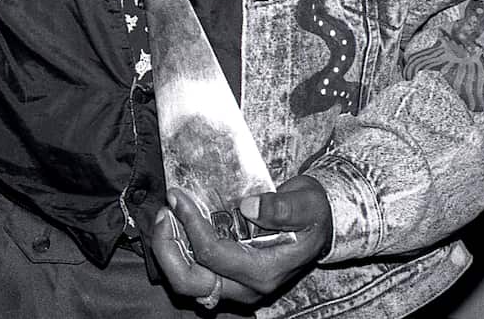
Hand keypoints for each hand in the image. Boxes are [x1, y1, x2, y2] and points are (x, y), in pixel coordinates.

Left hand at [148, 176, 332, 308]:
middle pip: (191, 281)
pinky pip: (192, 273)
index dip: (191, 224)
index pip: (214, 254)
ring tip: (166, 216)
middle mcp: (246, 286)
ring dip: (168, 251)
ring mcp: (235, 286)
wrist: (318, 226)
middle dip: (168, 248)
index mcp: (265, 271)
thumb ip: (283, 207)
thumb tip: (249, 207)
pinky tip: (176, 225)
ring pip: (187, 282)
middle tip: (165, 212)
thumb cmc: (312, 213)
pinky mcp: (227, 278)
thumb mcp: (308, 204)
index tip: (178, 196)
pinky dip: (177, 252)